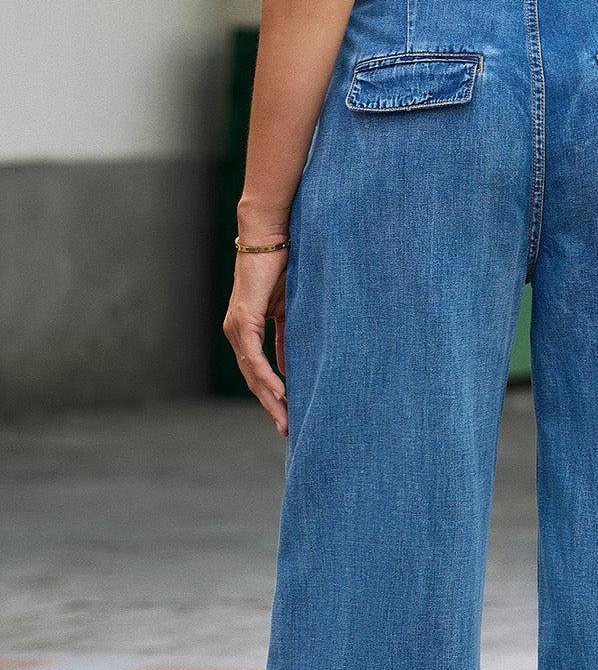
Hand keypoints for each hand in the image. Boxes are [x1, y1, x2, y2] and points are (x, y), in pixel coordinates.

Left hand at [223, 249, 288, 435]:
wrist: (271, 239)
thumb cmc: (283, 269)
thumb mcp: (288, 313)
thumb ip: (286, 342)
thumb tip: (290, 370)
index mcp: (245, 331)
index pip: (257, 372)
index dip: (272, 396)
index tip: (287, 416)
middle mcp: (236, 333)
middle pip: (253, 380)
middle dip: (271, 407)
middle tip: (287, 430)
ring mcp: (236, 328)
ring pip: (252, 373)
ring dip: (270, 399)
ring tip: (286, 419)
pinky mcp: (243, 320)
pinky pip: (255, 357)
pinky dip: (268, 376)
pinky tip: (280, 394)